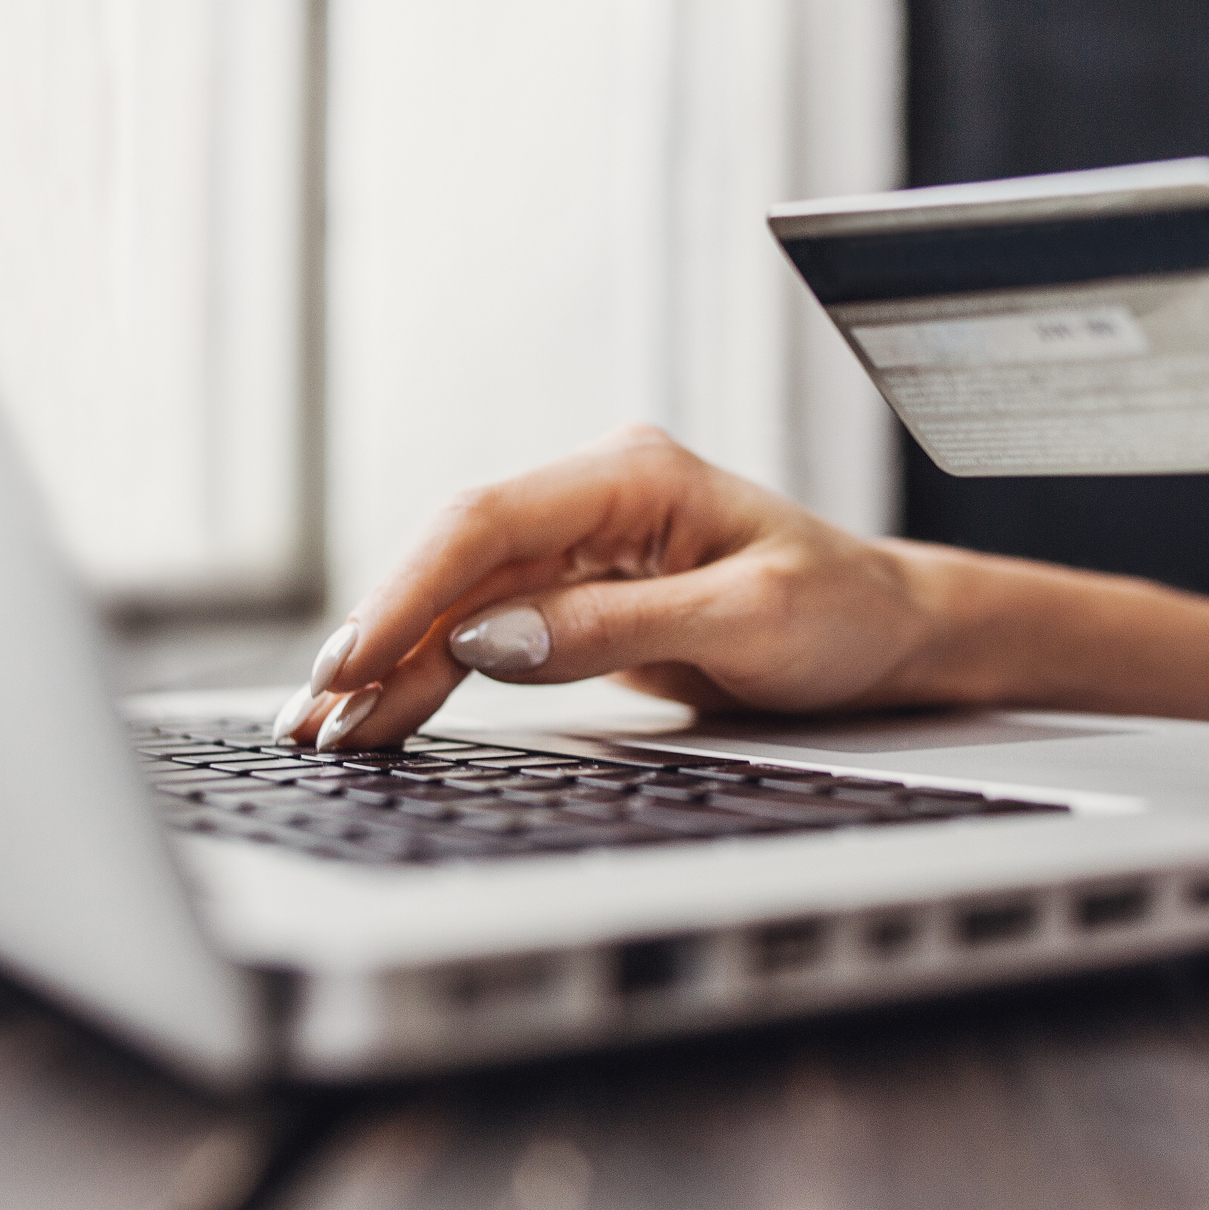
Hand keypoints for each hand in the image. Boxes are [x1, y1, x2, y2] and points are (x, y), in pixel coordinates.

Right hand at [274, 425, 941, 749]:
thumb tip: (489, 641)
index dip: (409, 592)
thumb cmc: (843, 614)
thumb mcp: (748, 622)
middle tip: (319, 722)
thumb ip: (617, 628)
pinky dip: (435, 672)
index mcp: (634, 475)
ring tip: (329, 734)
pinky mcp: (581, 596)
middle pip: (457, 565)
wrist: (889, 633)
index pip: (489, 523)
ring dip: (394, 665)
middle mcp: (596, 499)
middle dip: (380, 640)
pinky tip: (385, 714)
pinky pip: (489, 631)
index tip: (354, 660)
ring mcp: (584, 546)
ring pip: (460, 603)